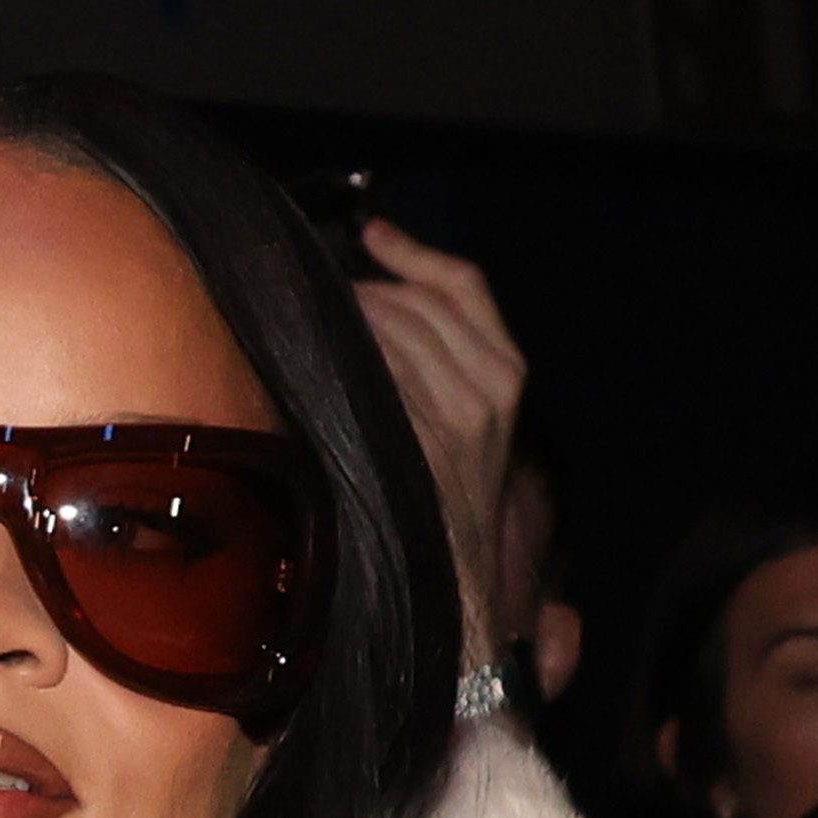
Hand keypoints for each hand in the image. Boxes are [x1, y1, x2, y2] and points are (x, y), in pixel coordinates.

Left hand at [350, 221, 528, 661]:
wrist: (462, 584)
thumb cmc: (453, 504)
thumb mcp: (472, 427)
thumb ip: (446, 368)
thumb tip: (383, 312)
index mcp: (506, 375)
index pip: (462, 287)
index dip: (413, 253)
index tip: (373, 234)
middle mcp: (486, 385)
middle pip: (414, 300)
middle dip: (362, 289)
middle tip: (322, 297)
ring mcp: (453, 412)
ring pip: (387, 327)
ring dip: (343, 317)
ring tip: (311, 324)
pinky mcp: (416, 439)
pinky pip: (371, 370)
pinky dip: (339, 353)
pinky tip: (312, 354)